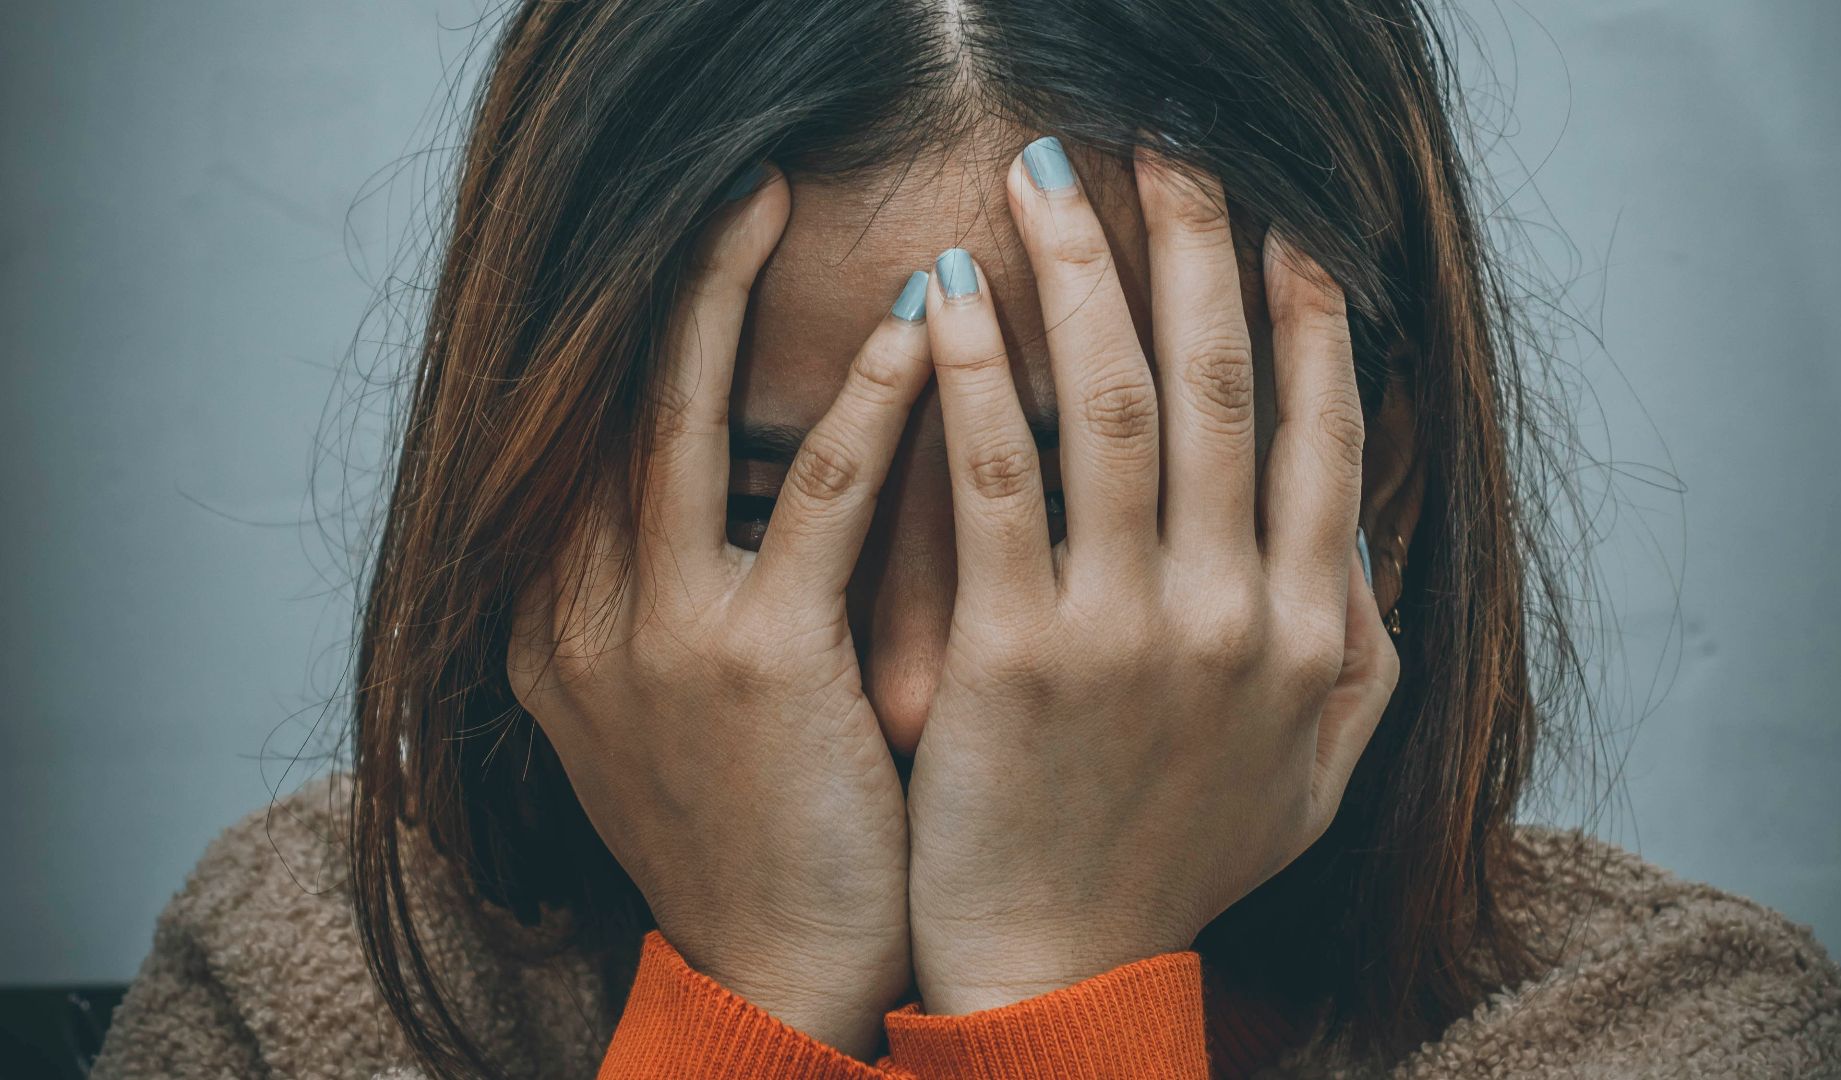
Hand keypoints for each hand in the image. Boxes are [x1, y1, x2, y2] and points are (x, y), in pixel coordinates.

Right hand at [506, 165, 928, 1058]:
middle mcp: (574, 616)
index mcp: (551, 625)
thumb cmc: (751, 833)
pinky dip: (865, 406)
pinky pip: (815, 500)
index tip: (697, 249)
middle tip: (735, 187)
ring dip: (728, 298)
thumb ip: (671, 595)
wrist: (774, 976)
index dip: (636, 332)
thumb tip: (744, 480)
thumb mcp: (670, 708)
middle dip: (668, 283)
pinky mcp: (752, 665)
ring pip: (680, 421)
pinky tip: (918, 334)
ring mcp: (653, 638)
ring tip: (778, 202)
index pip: (581, 439)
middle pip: (607, 403)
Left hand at [904, 138, 1400, 1013]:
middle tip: (1167, 146)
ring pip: (1112, 405)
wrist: (1063, 973)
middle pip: (1219, 385)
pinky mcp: (1016, 653)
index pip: (1320, 433)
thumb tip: (1362, 533)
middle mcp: (1235, 614)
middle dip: (1196, 247)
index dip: (1306, 315)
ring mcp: (1128, 630)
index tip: (1283, 223)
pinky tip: (945, 292)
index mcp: (1310, 630)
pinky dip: (972, 375)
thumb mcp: (1314, 775)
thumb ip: (1360, 651)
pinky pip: (996, 480)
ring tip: (1048, 177)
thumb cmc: (1177, 867)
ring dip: (1083, 273)